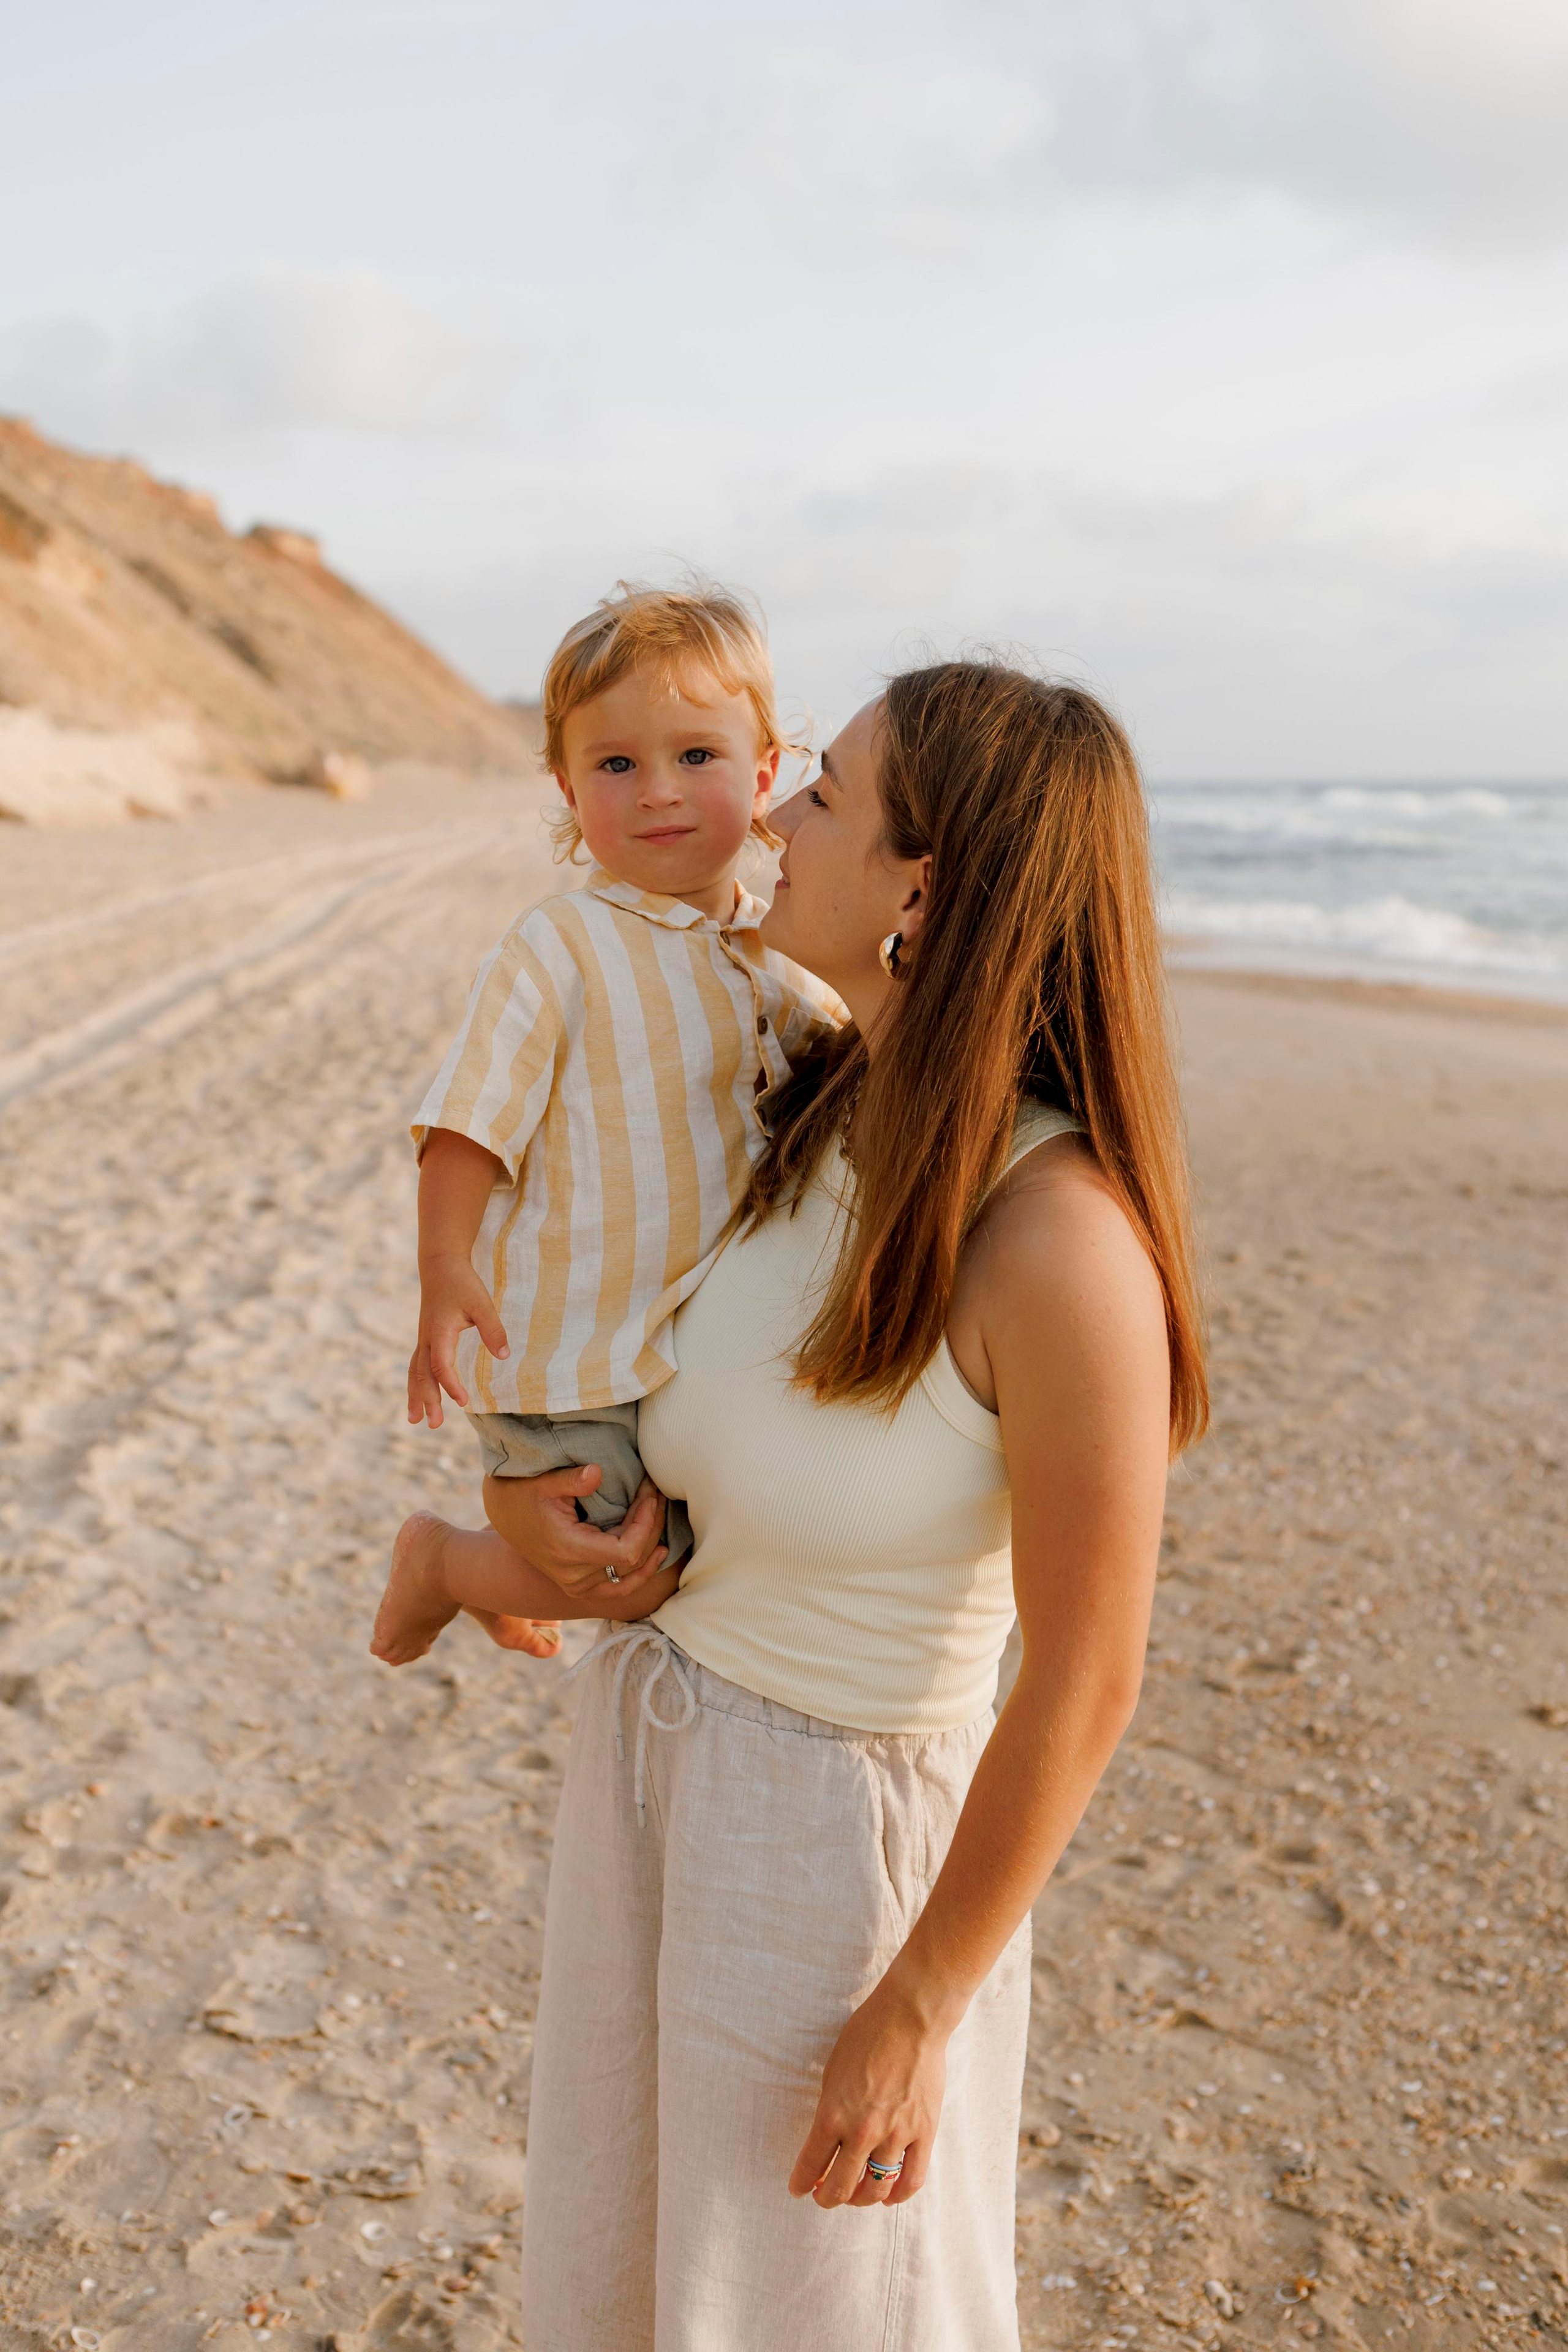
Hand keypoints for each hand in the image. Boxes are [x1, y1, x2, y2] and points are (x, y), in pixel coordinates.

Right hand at [408, 1252, 508, 1426]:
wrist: (440, 1265)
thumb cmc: (462, 1283)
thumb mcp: (482, 1303)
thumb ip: (493, 1329)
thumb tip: (504, 1356)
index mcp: (439, 1331)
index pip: (441, 1364)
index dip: (451, 1384)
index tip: (463, 1402)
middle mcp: (426, 1338)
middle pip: (422, 1374)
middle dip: (427, 1400)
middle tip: (433, 1425)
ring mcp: (423, 1339)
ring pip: (415, 1372)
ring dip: (416, 1396)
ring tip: (415, 1421)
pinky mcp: (425, 1339)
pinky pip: (417, 1367)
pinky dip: (416, 1384)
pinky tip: (419, 1398)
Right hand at [483, 1467, 670, 1602]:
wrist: (504, 1516)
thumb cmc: (525, 1493)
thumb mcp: (544, 1481)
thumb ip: (571, 1479)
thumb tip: (597, 1473)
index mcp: (568, 1550)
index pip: (626, 1551)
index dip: (645, 1524)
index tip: (649, 1494)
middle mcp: (574, 1576)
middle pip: (633, 1561)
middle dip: (651, 1525)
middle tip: (656, 1493)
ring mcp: (577, 1585)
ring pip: (630, 1576)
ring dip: (651, 1546)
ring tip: (660, 1515)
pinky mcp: (579, 1586)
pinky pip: (619, 1588)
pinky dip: (641, 1573)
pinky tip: (658, 1552)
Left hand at [787, 1976, 949, 2209]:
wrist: (909, 2018)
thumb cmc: (867, 2036)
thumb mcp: (833, 2072)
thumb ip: (831, 2111)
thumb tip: (829, 2143)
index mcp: (833, 2113)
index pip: (810, 2165)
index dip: (801, 2183)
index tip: (798, 2189)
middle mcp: (862, 2131)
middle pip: (841, 2187)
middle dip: (827, 2197)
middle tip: (824, 2196)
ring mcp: (895, 2134)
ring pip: (875, 2189)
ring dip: (861, 2199)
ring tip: (856, 2195)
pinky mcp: (924, 2133)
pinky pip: (912, 2180)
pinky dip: (898, 2195)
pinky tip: (889, 2195)